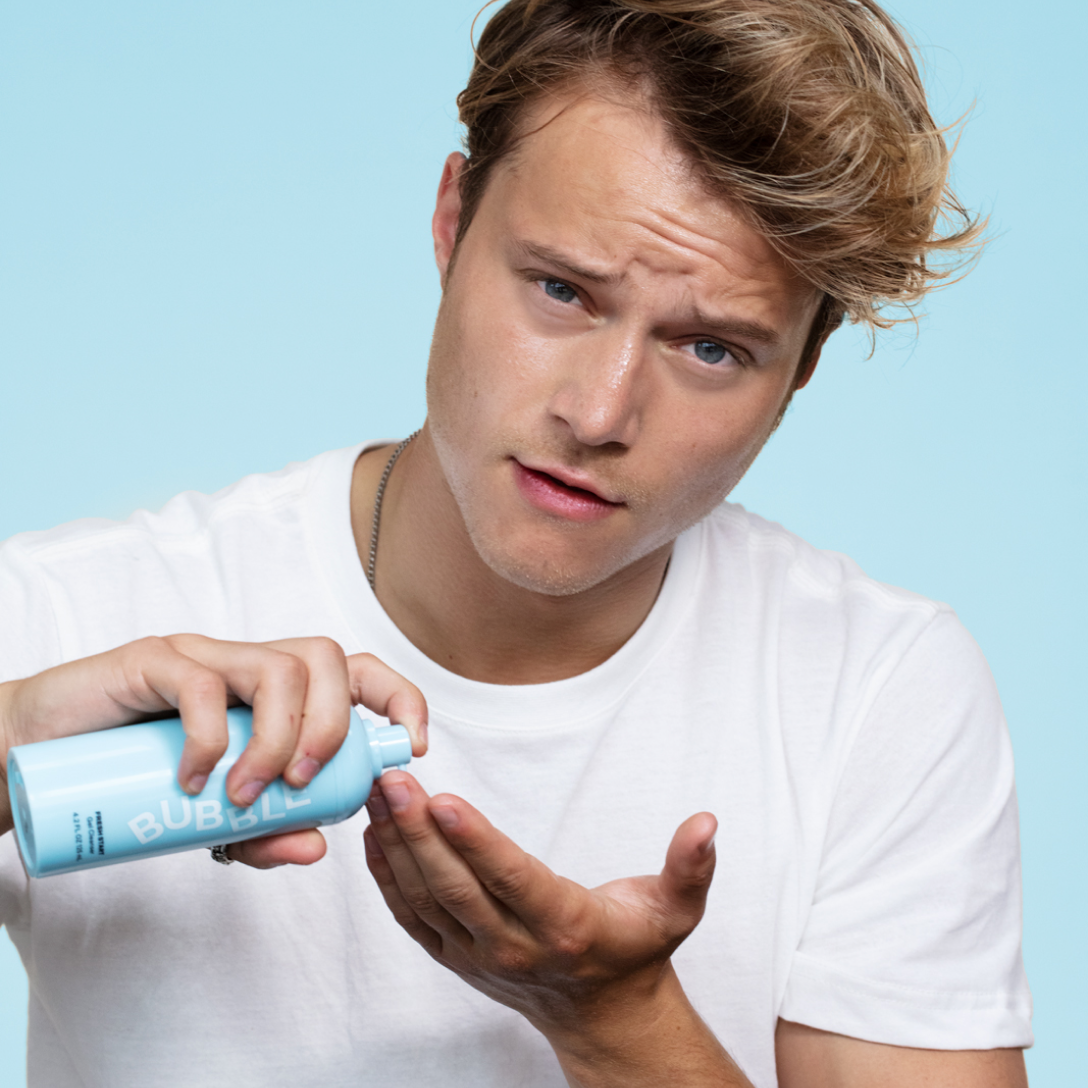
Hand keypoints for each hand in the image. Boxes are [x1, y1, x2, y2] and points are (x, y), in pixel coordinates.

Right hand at [0, 634, 426, 866]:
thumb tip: (319, 847)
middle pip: (327, 660)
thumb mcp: (213, 823)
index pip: (357, 669)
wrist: (41, 758)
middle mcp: (249, 661)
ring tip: (244, 794)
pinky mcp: (156, 659)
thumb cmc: (140, 781)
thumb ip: (265, 833)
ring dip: (278, 738)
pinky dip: (211, 739)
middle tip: (300, 785)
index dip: (399, 697)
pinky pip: (202, 684)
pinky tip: (193, 784)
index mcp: (279, 692)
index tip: (414, 747)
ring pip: (278, 668)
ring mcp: (204, 655)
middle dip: (333, 727)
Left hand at [363, 771, 731, 1082]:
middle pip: (456, 887)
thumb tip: (707, 822)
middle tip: (393, 781)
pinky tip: (374, 836)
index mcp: (566, 927)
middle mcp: (515, 947)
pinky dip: (388, 880)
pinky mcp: (457, 960)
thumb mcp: (676, 910)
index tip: (444, 800)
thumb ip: (690, 865)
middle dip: (418, 832)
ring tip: (377, 795)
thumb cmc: (636, 949)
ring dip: (396, 846)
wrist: (604, 1015)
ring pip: (426, 900)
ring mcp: (479, 958)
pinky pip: (413, 919)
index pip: (513, 879)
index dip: (476, 841)